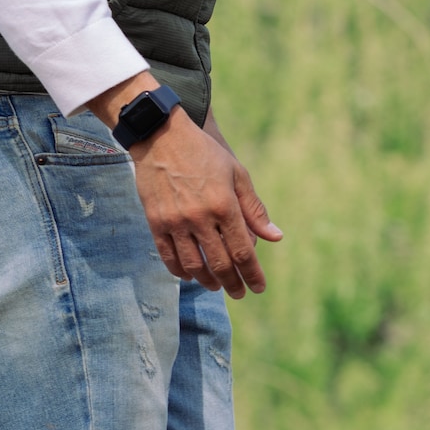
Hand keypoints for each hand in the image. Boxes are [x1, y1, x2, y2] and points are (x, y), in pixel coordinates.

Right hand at [91, 72, 282, 295]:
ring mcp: (175, 221)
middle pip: (220, 263)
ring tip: (216, 286)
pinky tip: (190, 275)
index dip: (252, 274)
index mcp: (225, 207)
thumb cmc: (204, 154)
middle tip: (239, 294)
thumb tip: (275, 237)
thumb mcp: (238, 175)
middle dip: (232, 283)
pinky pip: (167, 255)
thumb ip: (255, 209)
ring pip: (193, 264)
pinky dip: (180, 270)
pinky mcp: (154, 221)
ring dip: (207, 281)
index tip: (258, 288)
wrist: (160, 136)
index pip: (243, 252)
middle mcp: (200, 218)